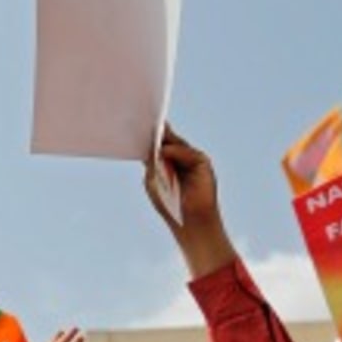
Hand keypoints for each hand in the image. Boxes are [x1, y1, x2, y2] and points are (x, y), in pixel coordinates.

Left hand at [143, 125, 235, 277]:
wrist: (187, 219)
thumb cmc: (168, 203)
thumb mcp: (154, 180)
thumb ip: (153, 163)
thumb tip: (154, 147)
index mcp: (166, 162)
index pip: (159, 145)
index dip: (151, 137)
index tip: (139, 125)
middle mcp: (180, 158)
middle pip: (169, 141)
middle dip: (158, 133)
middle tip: (144, 122)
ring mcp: (191, 159)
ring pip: (178, 145)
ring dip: (165, 140)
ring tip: (152, 133)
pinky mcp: (202, 163)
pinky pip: (187, 153)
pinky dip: (176, 152)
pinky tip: (164, 150)